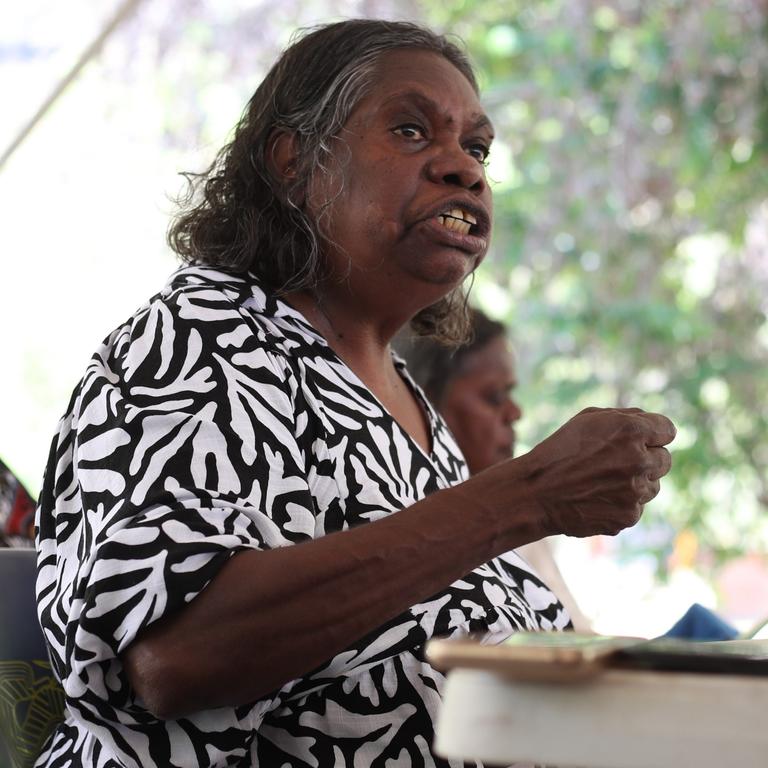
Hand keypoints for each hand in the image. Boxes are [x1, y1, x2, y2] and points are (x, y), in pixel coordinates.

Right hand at [517, 407, 674, 537]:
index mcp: (631, 431)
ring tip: (602, 482)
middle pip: (664, 459)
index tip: (641, 439)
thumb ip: (626, 416)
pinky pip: (636, 507)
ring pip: (653, 486)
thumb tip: (652, 423)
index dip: (653, 433)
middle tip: (616, 462)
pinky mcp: (629, 516)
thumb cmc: (559, 451)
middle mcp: (640, 460)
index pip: (667, 430)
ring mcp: (636, 492)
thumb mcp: (587, 419)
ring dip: (636, 483)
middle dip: (646, 459)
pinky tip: (596, 498)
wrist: (536, 493)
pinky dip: (622, 503)